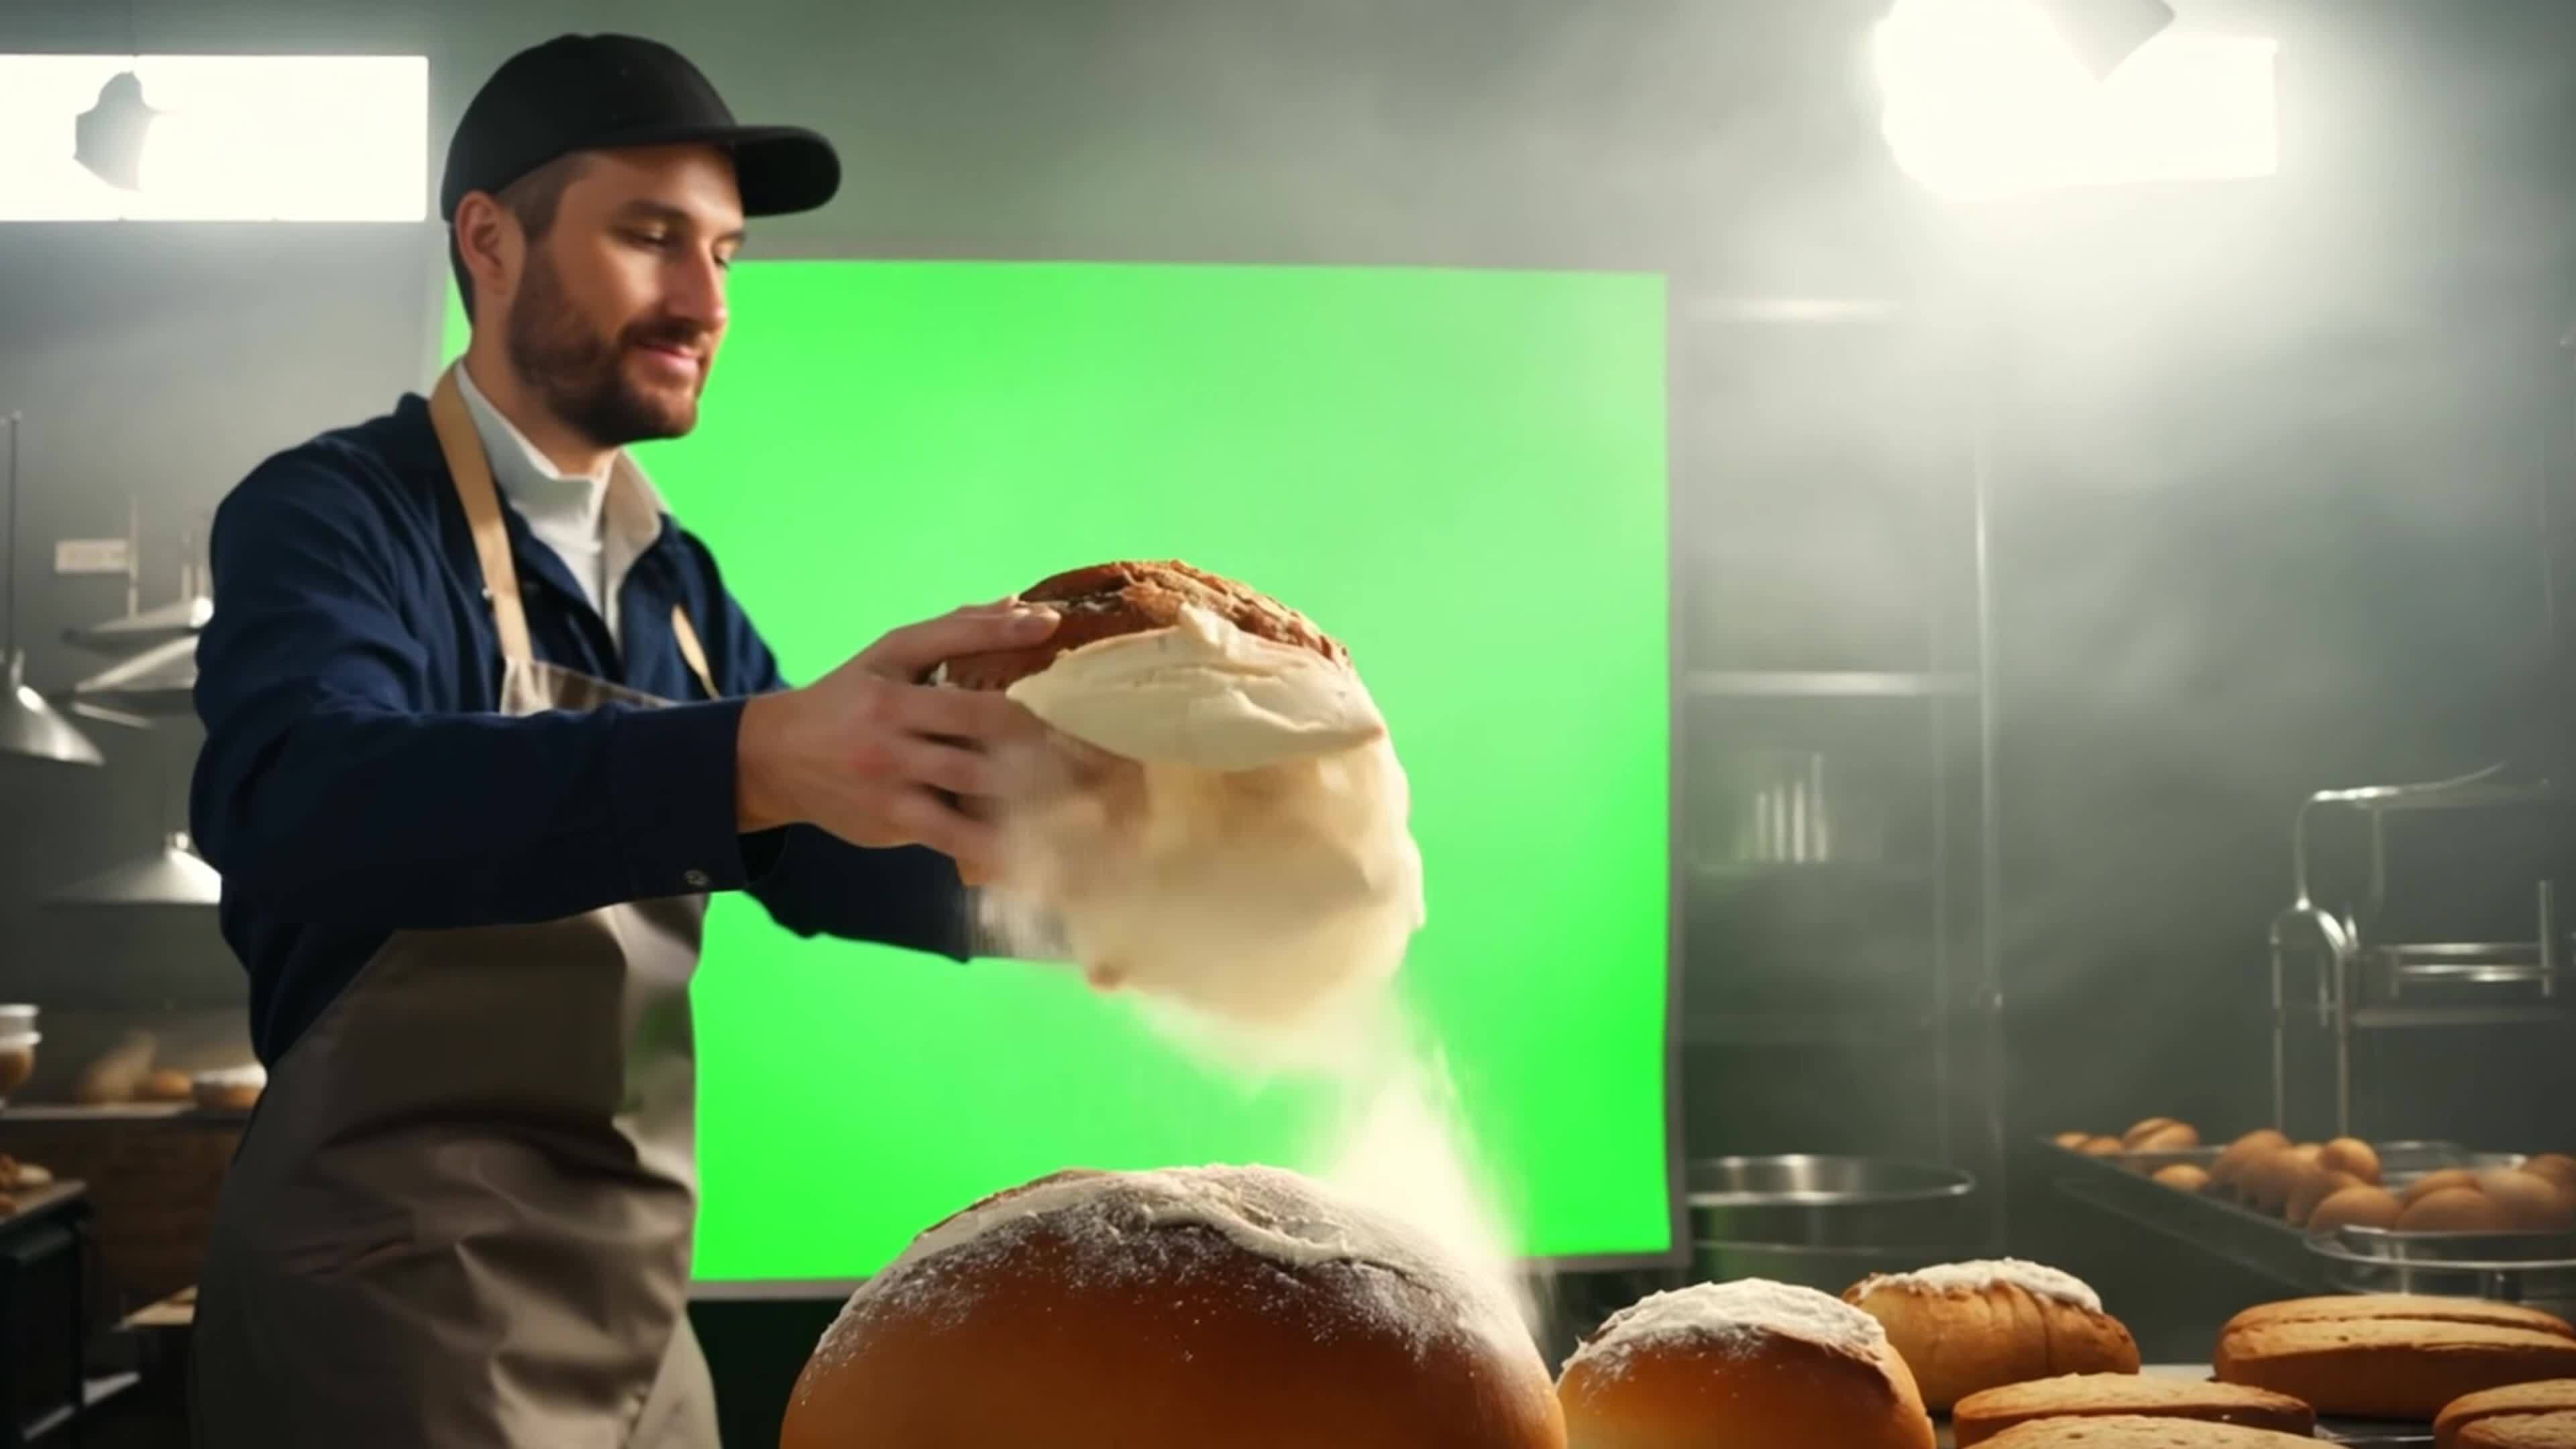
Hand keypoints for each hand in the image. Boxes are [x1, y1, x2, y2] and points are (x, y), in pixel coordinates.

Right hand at [734, 600, 1057, 875]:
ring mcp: (893, 778)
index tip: (1056, 630)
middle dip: (1039, 723)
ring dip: (1033, 782)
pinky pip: (957, 835)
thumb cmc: (847, 700)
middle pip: (981, 716)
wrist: (776, 760)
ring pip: (976, 777)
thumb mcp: (887, 657)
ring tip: (1085, 786)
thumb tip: (1019, 603)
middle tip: (1091, 726)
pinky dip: (998, 844)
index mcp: (893, 681)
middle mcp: (891, 728)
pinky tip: (1037, 848)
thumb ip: (955, 630)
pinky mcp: (895, 821)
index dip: (1007, 637)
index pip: (956, 645)